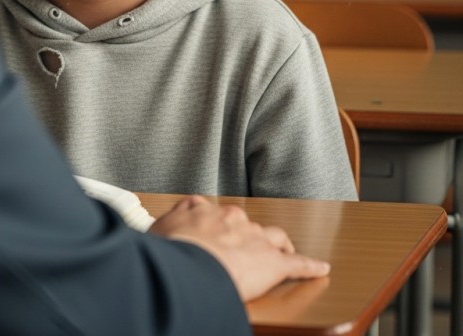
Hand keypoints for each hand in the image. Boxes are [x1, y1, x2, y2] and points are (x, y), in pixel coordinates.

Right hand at [148, 195, 329, 301]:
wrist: (186, 266)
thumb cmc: (169, 251)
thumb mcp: (158, 229)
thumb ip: (168, 222)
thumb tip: (164, 225)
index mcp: (204, 209)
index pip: (214, 213)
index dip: (217, 224)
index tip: (215, 232)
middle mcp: (231, 219)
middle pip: (246, 223)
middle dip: (248, 235)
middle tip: (244, 249)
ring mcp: (254, 239)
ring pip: (274, 238)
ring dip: (279, 245)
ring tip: (283, 252)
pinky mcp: (273, 263)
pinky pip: (297, 264)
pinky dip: (309, 266)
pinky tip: (320, 268)